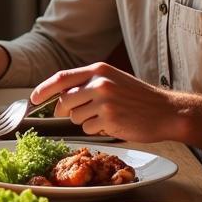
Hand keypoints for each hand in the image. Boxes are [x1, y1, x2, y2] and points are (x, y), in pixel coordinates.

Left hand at [29, 63, 201, 148]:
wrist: (167, 111)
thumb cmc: (138, 97)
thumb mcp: (112, 80)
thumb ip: (86, 84)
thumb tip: (57, 97)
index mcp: (98, 70)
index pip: (61, 78)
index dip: (43, 89)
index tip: (33, 99)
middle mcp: (99, 83)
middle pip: (64, 101)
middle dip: (66, 111)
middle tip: (83, 113)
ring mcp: (104, 101)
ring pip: (75, 117)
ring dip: (85, 121)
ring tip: (106, 116)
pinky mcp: (110, 119)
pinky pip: (89, 129)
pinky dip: (97, 130)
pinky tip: (113, 124)